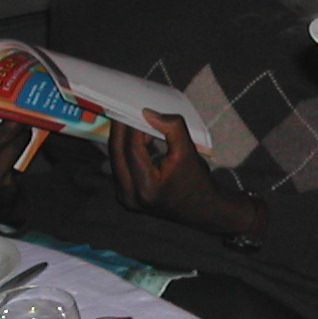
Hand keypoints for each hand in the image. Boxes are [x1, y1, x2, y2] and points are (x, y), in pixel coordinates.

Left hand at [109, 110, 250, 235]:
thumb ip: (172, 128)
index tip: (137, 110)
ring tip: (134, 122)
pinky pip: (120, 167)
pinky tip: (136, 137)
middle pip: (117, 154)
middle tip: (125, 109)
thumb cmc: (197, 182)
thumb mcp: (189, 151)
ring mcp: (125, 198)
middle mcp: (131, 197)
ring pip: (115, 159)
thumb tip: (147, 113)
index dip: (133, 127)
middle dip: (121, 129)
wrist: (201, 209)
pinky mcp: (125, 196)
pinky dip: (126, 150)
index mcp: (147, 188)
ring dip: (123, 139)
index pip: (132, 149)